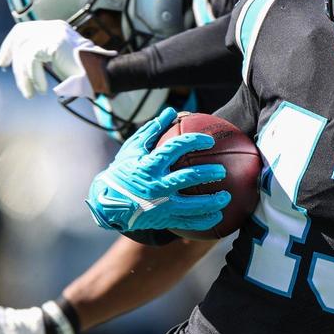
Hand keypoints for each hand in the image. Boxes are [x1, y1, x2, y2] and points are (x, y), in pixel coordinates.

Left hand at [0, 20, 115, 99]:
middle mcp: (55, 26)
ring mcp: (55, 33)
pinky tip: (40, 88)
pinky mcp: (54, 43)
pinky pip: (32, 60)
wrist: (103, 75)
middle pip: (21, 34)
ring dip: (23, 75)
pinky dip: (33, 77)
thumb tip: (19, 61)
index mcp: (57, 28)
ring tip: (29, 92)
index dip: (10, 44)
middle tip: (3, 66)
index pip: (24, 29)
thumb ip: (43, 54)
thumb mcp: (59, 60)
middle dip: (9, 51)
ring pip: (25, 51)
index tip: (5, 60)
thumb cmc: (86, 72)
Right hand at [87, 107, 228, 231]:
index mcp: (148, 166)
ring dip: (212, 201)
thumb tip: (171, 111)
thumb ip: (153, 130)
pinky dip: (204, 221)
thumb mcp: (132, 149)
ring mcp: (160, 205)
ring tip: (226, 197)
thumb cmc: (122, 171)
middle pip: (188, 177)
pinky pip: (187, 222)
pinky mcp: (162, 220)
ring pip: (192, 205)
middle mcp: (155, 186)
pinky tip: (218, 217)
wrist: (106, 204)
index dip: (194, 141)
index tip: (209, 140)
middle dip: (208, 173)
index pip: (174, 148)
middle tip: (222, 170)